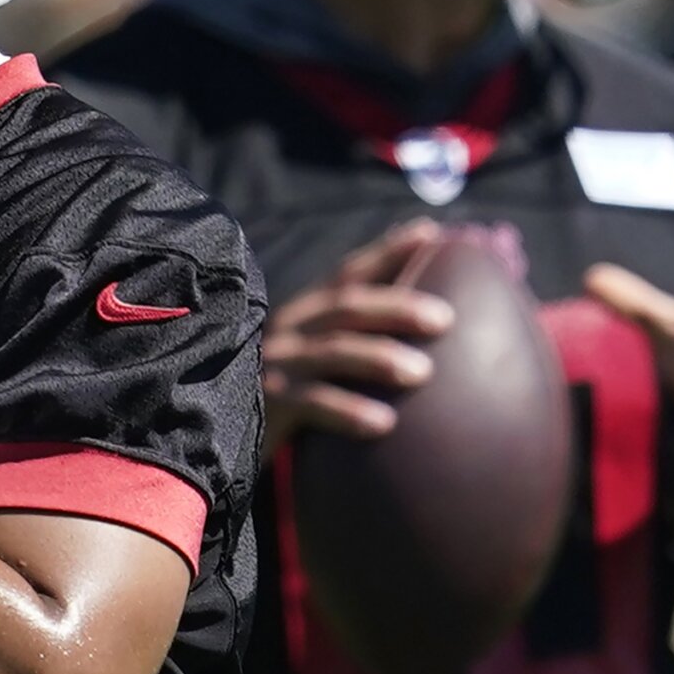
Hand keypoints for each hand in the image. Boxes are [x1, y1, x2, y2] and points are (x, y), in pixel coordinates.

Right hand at [263, 219, 454, 449]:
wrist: (228, 439)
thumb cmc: (292, 400)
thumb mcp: (319, 361)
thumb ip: (357, 341)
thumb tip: (429, 332)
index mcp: (305, 313)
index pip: (350, 273)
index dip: (388, 251)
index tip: (431, 234)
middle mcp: (289, 330)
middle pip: (347, 307)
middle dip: (398, 307)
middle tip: (445, 319)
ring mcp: (276, 365)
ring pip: (333, 351)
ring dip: (379, 358)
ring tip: (423, 373)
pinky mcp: (267, 406)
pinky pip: (312, 404)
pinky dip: (349, 411)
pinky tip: (385, 423)